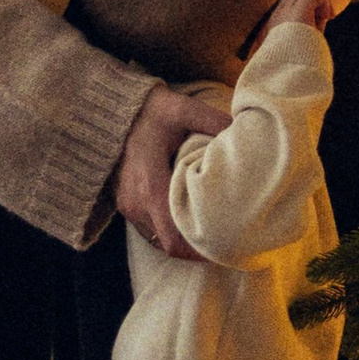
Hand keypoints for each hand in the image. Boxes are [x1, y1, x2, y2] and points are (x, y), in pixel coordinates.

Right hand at [115, 80, 229, 261]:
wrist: (113, 109)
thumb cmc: (152, 111)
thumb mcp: (184, 109)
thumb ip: (214, 123)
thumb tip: (245, 136)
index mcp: (150, 185)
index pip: (174, 238)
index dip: (199, 250)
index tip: (225, 247)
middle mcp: (135, 202)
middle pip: (170, 246)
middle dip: (197, 249)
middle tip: (227, 243)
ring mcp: (128, 206)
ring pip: (159, 240)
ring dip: (184, 241)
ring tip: (213, 233)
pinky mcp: (126, 205)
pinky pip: (151, 230)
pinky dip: (171, 231)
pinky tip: (191, 221)